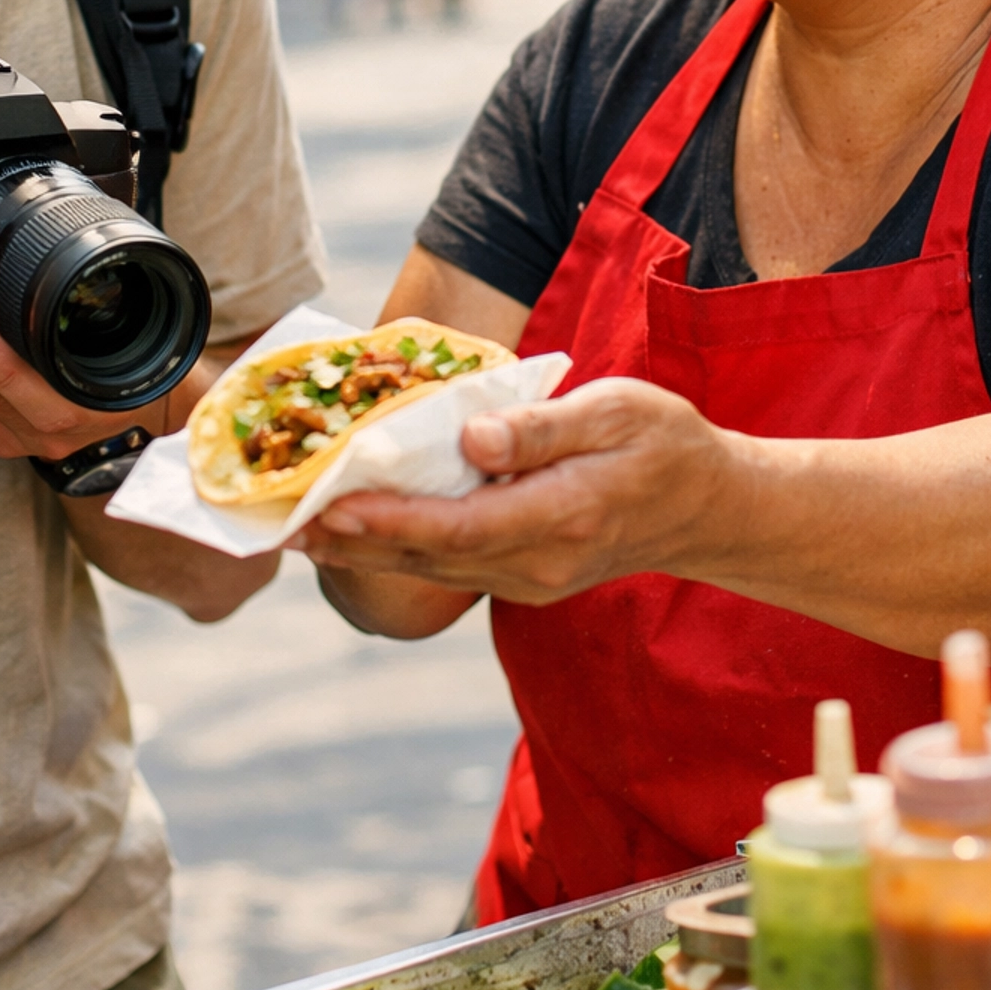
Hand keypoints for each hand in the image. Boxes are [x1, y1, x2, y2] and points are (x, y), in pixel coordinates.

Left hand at [0, 314, 167, 460]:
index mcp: (99, 406)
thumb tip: (66, 256)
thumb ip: (110, 308)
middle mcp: (64, 430)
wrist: (135, 415)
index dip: (3, 365)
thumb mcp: (141, 334)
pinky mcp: (7, 442)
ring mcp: (32, 441)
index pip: (46, 400)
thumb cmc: (137, 369)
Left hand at [297, 378, 728, 602]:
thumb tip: (473, 437)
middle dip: (350, 542)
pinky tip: (358, 531)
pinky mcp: (524, 576)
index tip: (329, 510)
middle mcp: (539, 561)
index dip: (388, 522)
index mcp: (561, 516)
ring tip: (298, 530)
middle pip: (428, 558)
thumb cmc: (667, 445)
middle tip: (280, 524)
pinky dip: (398, 550)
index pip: (457, 527)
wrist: (710, 509)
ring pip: (432, 569)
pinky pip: (450, 567)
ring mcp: (531, 578)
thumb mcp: (619, 411)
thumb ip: (544, 426)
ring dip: (363, 551)